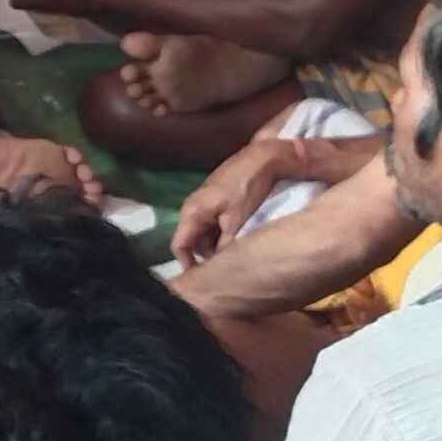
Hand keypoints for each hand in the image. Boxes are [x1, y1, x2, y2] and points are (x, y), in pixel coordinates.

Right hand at [171, 137, 304, 266]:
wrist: (262, 158)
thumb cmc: (247, 188)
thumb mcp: (237, 221)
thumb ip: (225, 245)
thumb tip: (221, 266)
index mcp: (192, 212)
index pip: (179, 246)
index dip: (187, 266)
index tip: (201, 282)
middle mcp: (193, 207)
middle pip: (193, 241)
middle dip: (206, 256)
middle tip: (226, 270)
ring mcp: (205, 203)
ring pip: (205, 233)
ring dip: (217, 245)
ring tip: (235, 256)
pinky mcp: (217, 200)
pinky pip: (214, 223)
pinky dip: (223, 234)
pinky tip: (240, 240)